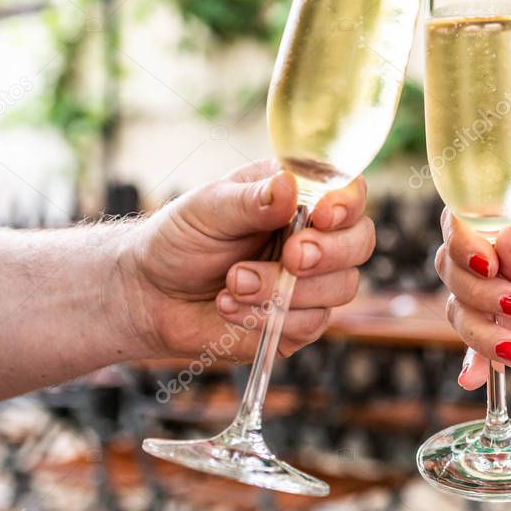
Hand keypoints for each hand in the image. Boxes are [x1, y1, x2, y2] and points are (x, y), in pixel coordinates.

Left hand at [122, 160, 373, 359]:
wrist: (150, 295)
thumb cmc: (180, 239)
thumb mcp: (208, 207)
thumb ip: (250, 200)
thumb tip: (288, 186)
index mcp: (299, 196)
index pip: (349, 192)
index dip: (346, 203)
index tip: (321, 215)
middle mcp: (315, 236)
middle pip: (360, 243)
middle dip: (328, 252)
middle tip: (290, 256)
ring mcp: (312, 282)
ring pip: (340, 288)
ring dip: (285, 289)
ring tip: (233, 282)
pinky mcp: (299, 322)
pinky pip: (310, 324)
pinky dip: (270, 317)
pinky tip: (231, 306)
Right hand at [436, 186, 510, 388]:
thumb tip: (503, 245)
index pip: (469, 212)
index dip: (464, 237)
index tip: (487, 263)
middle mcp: (500, 247)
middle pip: (452, 258)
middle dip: (478, 288)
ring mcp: (496, 286)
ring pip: (457, 301)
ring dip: (483, 328)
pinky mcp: (498, 324)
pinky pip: (470, 338)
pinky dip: (473, 357)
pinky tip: (475, 377)